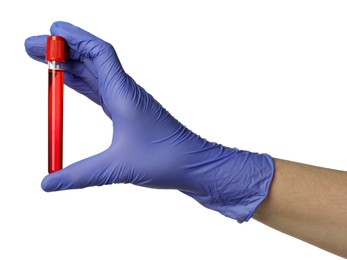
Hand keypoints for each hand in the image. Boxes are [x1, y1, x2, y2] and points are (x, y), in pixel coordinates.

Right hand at [25, 21, 273, 222]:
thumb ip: (80, 175)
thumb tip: (47, 184)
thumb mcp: (118, 168)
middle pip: (90, 59)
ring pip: (95, 73)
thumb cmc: (165, 160)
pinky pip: (100, 90)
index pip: (98, 52)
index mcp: (124, 93)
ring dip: (69, 65)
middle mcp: (126, 92)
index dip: (74, 37)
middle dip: (61, 50)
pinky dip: (82, 83)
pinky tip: (69, 83)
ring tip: (43, 62)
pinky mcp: (128, 113)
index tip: (50, 31)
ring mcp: (127, 101)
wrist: (194, 164)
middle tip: (31, 48)